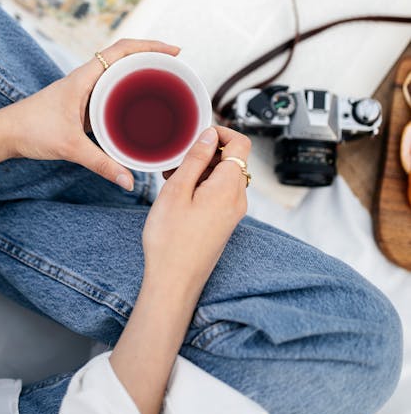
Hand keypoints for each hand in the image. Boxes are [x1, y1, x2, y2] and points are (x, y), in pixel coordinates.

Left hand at [0, 38, 178, 189]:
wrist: (5, 133)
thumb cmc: (31, 130)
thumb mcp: (70, 147)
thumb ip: (101, 164)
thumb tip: (129, 180)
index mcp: (85, 77)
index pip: (122, 49)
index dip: (150, 46)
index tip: (174, 51)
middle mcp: (87, 78)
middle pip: (125, 56)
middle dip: (152, 56)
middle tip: (177, 67)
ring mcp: (84, 90)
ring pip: (118, 73)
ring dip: (140, 72)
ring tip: (166, 81)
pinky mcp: (82, 103)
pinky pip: (111, 91)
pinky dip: (128, 91)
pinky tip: (140, 106)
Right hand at [142, 125, 250, 298]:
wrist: (174, 281)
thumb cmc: (171, 240)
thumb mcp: (177, 190)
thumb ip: (196, 159)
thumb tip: (210, 135)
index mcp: (229, 187)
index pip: (241, 143)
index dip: (221, 132)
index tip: (198, 135)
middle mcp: (238, 199)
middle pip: (232, 159)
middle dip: (206, 153)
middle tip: (177, 159)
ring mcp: (233, 212)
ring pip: (224, 177)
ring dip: (201, 170)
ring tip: (172, 178)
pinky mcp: (225, 222)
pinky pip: (219, 193)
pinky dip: (202, 186)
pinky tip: (179, 194)